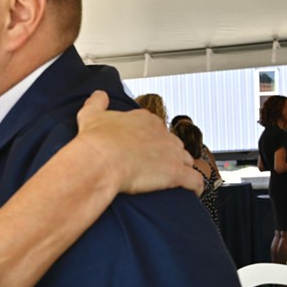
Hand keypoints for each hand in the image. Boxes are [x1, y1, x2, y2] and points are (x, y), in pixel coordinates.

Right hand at [75, 91, 202, 195]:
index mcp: (144, 120)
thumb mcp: (91, 115)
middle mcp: (162, 134)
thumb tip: (99, 95)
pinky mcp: (176, 173)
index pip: (156, 128)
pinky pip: (195, 180)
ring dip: (183, 169)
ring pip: (187, 160)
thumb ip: (97, 103)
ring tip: (174, 181)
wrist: (100, 161)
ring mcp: (171, 153)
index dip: (151, 140)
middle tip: (156, 167)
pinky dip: (196, 186)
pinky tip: (192, 191)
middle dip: (168, 155)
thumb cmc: (96, 142)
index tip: (143, 149)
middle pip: (174, 144)